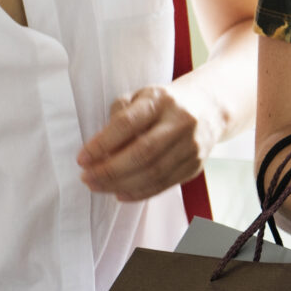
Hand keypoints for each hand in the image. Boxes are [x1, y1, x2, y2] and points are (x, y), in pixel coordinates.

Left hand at [79, 86, 212, 200]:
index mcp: (161, 101)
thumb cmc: (165, 104)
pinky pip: (164, 185)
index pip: (127, 124)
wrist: (209, 109)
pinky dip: (139, 193)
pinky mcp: (194, 165)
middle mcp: (179, 123)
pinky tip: (120, 193)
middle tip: (87, 178)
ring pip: (153, 173)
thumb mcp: (141, 97)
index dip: (102, 144)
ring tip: (98, 186)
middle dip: (109, 170)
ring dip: (121, 185)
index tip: (82, 158)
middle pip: (142, 153)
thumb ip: (120, 115)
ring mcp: (190, 146)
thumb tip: (100, 149)